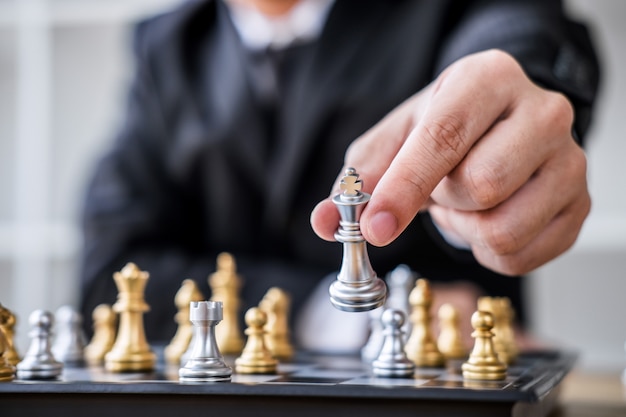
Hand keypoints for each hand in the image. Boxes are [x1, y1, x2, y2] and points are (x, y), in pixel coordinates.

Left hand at [310, 49, 589, 275]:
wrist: (499, 127)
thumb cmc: (443, 131)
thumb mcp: (395, 139)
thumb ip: (358, 179)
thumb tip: (325, 223)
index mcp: (487, 80)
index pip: (445, 137)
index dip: (405, 187)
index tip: (375, 226)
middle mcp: (542, 112)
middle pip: (480, 186)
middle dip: (444, 200)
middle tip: (442, 185)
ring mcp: (570, 160)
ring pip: (503, 228)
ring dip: (466, 228)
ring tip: (465, 202)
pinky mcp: (579, 204)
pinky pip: (520, 256)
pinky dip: (487, 250)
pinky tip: (487, 218)